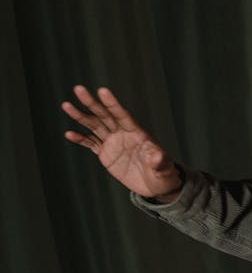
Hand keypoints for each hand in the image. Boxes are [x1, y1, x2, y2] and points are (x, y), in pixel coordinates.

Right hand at [62, 85, 181, 201]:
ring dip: (81, 116)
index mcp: (138, 133)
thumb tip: (157, 156)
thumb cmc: (164, 175)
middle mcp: (124, 134)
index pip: (123, 115)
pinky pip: (91, 143)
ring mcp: (114, 142)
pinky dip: (80, 139)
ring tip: (66, 105)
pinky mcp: (106, 153)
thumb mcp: (164, 169)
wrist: (155, 184)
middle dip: (92, 103)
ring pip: (95, 126)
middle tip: (78, 88)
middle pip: (106, 115)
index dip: (113, 104)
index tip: (102, 90)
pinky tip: (68, 133)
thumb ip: (160, 161)